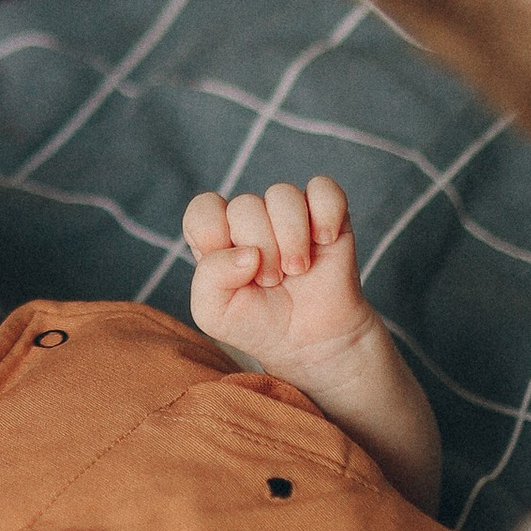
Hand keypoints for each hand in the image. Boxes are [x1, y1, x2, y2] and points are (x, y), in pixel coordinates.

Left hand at [186, 176, 370, 374]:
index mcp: (217, 234)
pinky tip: (324, 241)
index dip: (214, 234)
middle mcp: (250, 218)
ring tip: (297, 269)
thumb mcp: (214, 314)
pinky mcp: (326, 214)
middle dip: (261, 250)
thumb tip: (247, 253)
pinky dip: (325, 214)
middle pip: (245, 205)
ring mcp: (288, 214)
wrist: (310, 341)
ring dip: (291, 237)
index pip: (203, 207)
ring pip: (283, 194)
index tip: (234, 270)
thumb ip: (210, 278)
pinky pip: (324, 188)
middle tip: (272, 281)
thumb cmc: (257, 324)